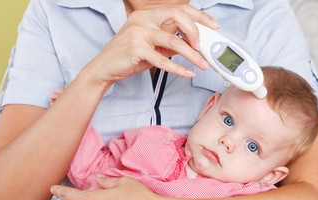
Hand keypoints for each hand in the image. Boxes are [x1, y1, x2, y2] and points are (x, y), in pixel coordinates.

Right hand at [83, 4, 218, 87]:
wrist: (104, 68)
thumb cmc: (128, 56)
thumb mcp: (152, 45)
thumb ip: (170, 42)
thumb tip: (193, 45)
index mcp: (148, 14)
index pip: (179, 9)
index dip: (199, 17)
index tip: (213, 26)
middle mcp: (143, 19)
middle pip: (178, 15)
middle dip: (196, 31)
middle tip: (203, 47)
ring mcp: (138, 32)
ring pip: (173, 40)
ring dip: (192, 55)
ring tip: (202, 64)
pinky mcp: (135, 49)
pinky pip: (162, 59)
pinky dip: (178, 68)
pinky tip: (188, 73)